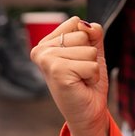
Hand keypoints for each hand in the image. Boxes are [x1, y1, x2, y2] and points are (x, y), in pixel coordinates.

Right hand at [30, 17, 112, 135]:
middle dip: (89, 55)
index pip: (75, 22)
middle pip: (82, 34)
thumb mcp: (92, 51)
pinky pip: (91, 64)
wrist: (88, 112)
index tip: (78, 60)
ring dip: (91, 67)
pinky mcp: (57, 72)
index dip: (86, 41)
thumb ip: (92, 33)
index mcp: (46, 43)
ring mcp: (47, 60)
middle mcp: (41, 50)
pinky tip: (81, 85)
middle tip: (80, 73)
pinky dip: (92, 76)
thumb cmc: (88, 83)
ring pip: (88, 50)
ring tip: (80, 79)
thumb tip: (86, 25)